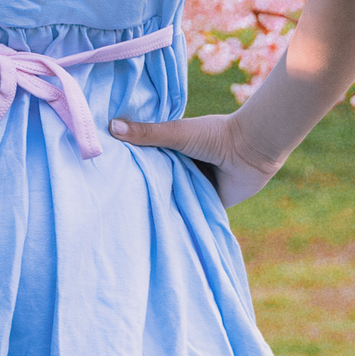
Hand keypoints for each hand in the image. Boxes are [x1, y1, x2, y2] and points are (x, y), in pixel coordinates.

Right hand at [108, 111, 282, 206]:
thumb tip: (110, 126)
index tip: (104, 173)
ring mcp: (194, 186)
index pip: (146, 160)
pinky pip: (188, 213)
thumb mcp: (177, 133)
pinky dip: (177, 218)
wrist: (250, 152)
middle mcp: (182, 168)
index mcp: (174, 149)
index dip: (130, 166)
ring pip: (170, 198)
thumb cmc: (215, 135)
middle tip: (109, 199)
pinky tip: (154, 229)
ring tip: (125, 218)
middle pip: (157, 180)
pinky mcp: (206, 204)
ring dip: (158, 205)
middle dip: (141, 188)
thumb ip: (146, 133)